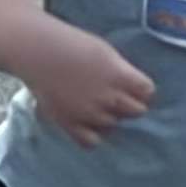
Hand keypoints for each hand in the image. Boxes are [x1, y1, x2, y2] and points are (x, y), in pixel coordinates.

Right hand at [28, 20, 154, 147]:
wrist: (38, 52)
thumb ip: (121, 71)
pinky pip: (91, 142)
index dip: (142, 88)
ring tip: (97, 105)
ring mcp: (90, 113)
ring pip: (114, 125)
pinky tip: (87, 124)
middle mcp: (109, 98)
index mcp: (120, 76)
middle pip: (136, 111)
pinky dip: (92, 135)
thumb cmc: (71, 43)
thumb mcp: (105, 51)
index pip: (147, 91)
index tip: (134, 85)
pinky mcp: (71, 124)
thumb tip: (132, 86)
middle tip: (117, 96)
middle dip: (130, 104)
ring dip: (110, 117)